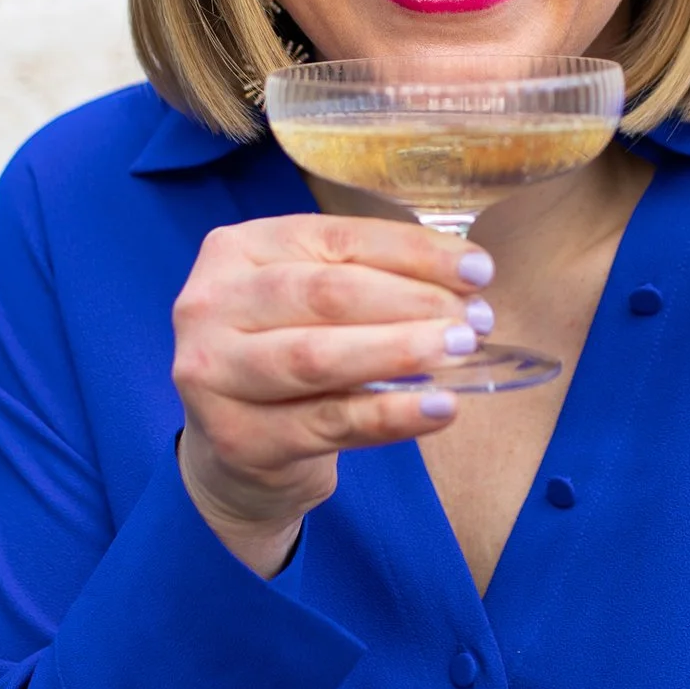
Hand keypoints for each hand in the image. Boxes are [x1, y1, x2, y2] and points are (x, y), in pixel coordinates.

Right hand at [172, 213, 493, 576]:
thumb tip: (465, 277)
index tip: (479, 271)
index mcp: (236, 249)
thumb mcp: (312, 301)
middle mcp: (210, 304)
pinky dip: (390, 414)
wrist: (237, 451)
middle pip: (327, 293)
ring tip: (461, 351)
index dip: (414, 252)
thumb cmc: (288, 357)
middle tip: (474, 320)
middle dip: (413, 302)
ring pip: (319, 357)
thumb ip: (372, 277)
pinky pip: (328, 422)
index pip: (337, 237)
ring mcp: (214, 374)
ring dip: (400, 351)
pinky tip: (438, 408)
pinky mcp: (238, 438)